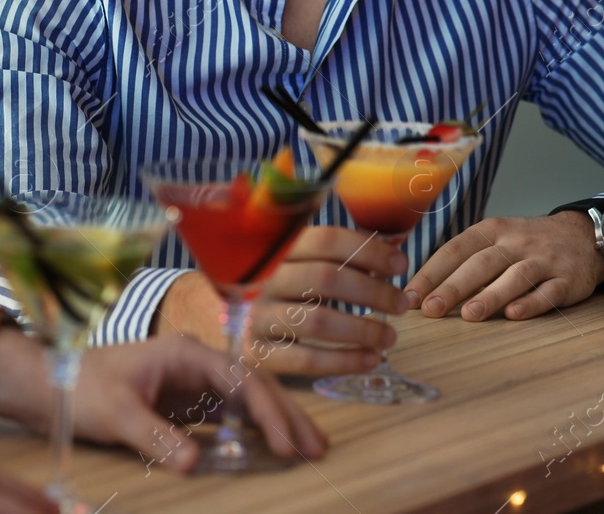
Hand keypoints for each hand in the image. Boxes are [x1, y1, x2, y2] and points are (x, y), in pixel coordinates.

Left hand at [74, 334, 327, 471]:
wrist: (52, 385)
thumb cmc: (83, 388)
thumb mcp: (117, 412)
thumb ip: (154, 436)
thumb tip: (195, 463)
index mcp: (187, 353)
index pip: (241, 381)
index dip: (268, 412)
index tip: (286, 444)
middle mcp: (197, 363)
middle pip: (254, 387)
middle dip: (287, 416)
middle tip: (317, 449)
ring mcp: (193, 382)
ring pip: (247, 401)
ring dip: (276, 423)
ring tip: (308, 449)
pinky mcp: (185, 402)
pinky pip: (229, 416)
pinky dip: (252, 432)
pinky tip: (270, 450)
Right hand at [156, 225, 408, 374]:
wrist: (203, 314)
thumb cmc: (264, 283)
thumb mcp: (286, 256)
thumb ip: (329, 250)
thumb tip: (390, 248)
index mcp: (274, 247)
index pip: (327, 240)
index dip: (370, 251)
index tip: (400, 264)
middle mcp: (263, 278)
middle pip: (327, 280)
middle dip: (374, 293)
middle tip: (401, 304)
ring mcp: (256, 317)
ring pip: (319, 322)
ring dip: (363, 330)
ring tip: (389, 336)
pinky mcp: (255, 354)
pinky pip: (305, 361)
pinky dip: (344, 362)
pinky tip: (368, 360)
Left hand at [404, 212, 603, 320]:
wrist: (583, 236)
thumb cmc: (526, 244)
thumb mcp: (496, 238)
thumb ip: (465, 259)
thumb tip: (421, 289)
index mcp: (492, 230)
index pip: (455, 249)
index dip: (431, 272)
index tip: (409, 296)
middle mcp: (516, 242)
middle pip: (481, 263)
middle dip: (454, 287)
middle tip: (431, 309)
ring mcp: (543, 260)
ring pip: (515, 277)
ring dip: (491, 296)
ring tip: (468, 315)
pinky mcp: (567, 280)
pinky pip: (548, 292)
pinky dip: (531, 303)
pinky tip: (514, 315)